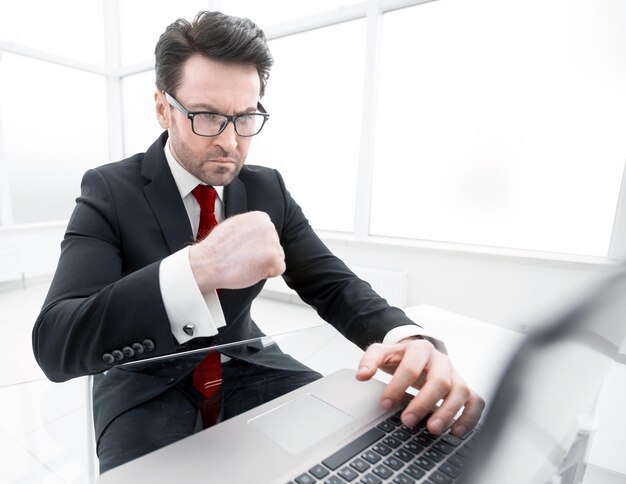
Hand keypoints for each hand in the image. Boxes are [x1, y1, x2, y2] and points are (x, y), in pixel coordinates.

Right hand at [189, 211, 285, 291]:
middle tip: (243, 258)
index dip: (258, 247)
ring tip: (245, 263)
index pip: (270, 235)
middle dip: (263, 256)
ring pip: (278, 258)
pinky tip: (251, 269)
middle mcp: (268, 226)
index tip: (245, 250)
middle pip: (276, 246)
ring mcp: (272, 241)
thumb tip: (259, 233)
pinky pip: (279, 269)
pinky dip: (267, 274)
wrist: (207, 263)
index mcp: (260, 217)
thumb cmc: (217, 249)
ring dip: (265, 265)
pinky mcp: (273, 257)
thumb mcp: (235, 226)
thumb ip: (251, 228)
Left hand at [356, 338, 483, 436]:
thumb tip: (362, 375)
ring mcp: (456, 374)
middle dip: (423, 403)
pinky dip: (470, 416)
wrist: (418, 353)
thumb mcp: (383, 353)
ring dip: (448, 412)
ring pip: (461, 391)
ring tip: (432, 429)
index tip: (385, 404)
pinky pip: (476, 401)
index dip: (398, 386)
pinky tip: (456, 431)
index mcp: (420, 349)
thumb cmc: (400, 357)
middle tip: (407, 421)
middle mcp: (441, 360)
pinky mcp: (464, 387)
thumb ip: (370, 360)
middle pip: (440, 381)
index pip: (411, 367)